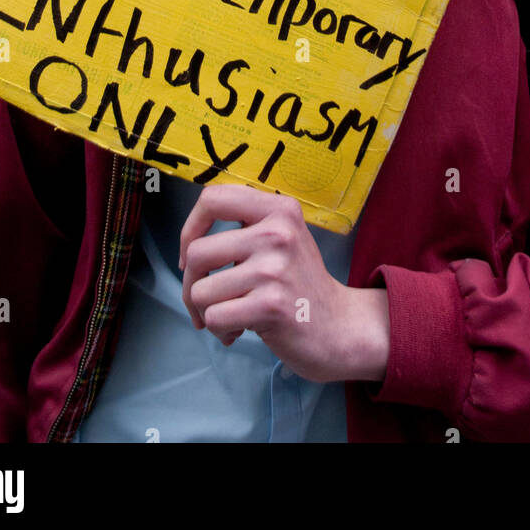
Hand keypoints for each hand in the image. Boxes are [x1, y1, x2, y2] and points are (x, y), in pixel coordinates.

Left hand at [179, 183, 389, 383]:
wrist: (339, 327)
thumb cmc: (299, 284)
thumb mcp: (282, 238)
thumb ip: (247, 226)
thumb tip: (190, 240)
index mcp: (278, 209)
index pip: (212, 199)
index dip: (190, 228)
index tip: (191, 254)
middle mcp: (277, 232)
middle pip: (197, 253)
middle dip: (191, 283)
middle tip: (208, 300)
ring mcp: (274, 269)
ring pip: (201, 291)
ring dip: (207, 313)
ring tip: (233, 316)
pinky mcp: (270, 306)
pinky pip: (214, 318)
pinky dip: (220, 330)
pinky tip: (240, 330)